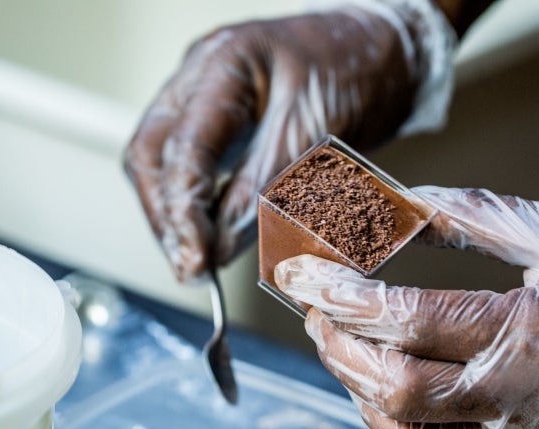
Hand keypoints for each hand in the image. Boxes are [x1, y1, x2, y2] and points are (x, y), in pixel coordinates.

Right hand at [124, 2, 452, 281]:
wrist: (387, 52)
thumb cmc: (359, 67)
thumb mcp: (314, 132)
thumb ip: (261, 189)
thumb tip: (220, 247)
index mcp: (221, 64)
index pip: (182, 146)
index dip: (182, 210)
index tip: (197, 258)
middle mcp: (199, 78)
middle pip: (150, 157)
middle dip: (165, 217)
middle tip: (189, 266)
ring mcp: (203, 99)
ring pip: (161, 166)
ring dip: (174, 218)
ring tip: (196, 262)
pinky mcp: (219, 125)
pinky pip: (191, 170)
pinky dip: (196, 208)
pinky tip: (208, 238)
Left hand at [274, 187, 538, 428]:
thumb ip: (473, 219)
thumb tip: (396, 206)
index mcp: (530, 325)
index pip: (403, 317)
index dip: (336, 295)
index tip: (296, 278)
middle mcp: (528, 392)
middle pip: (397, 388)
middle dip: (338, 350)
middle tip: (321, 318)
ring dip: (366, 412)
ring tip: (353, 374)